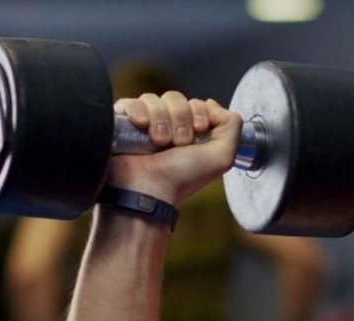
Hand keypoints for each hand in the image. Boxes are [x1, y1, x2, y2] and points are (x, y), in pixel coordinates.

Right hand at [108, 92, 238, 205]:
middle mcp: (167, 126)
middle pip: (176, 98)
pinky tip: (140, 126)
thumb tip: (213, 104)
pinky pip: (131, 102)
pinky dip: (138, 111)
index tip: (197, 132)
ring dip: (160, 119)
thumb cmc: (182, 178)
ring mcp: (143, 124)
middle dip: (180, 119)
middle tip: (177, 143)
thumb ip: (232, 127)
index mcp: (190, 133)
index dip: (199, 113)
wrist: (148, 189)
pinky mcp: (121, 123)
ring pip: (153, 99)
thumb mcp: (222, 156)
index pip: (196, 103)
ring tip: (158, 142)